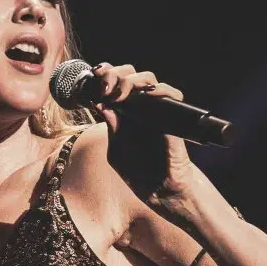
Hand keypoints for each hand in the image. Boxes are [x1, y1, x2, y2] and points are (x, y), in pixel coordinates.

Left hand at [93, 61, 197, 215]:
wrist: (161, 191)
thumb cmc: (138, 172)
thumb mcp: (117, 150)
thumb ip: (111, 128)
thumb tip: (101, 103)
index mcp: (123, 113)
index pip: (114, 84)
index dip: (104, 76)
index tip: (93, 78)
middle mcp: (139, 108)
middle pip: (129, 75)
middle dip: (115, 74)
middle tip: (106, 85)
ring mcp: (156, 111)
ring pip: (148, 79)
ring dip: (132, 80)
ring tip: (122, 93)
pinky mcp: (172, 118)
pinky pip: (170, 96)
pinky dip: (160, 91)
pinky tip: (146, 95)